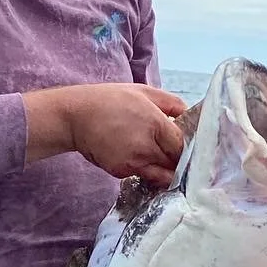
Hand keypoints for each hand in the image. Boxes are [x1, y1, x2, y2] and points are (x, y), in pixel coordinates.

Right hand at [25, 84, 185, 186]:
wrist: (75, 116)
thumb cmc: (110, 100)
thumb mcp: (144, 92)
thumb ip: (172, 104)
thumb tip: (192, 116)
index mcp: (156, 123)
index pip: (183, 146)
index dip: (188, 149)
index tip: (189, 147)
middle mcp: (146, 147)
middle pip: (175, 164)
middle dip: (178, 162)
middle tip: (178, 156)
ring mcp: (133, 162)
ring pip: (161, 175)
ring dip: (164, 170)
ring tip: (160, 158)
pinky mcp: (120, 172)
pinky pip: (142, 175)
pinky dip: (144, 169)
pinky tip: (137, 156)